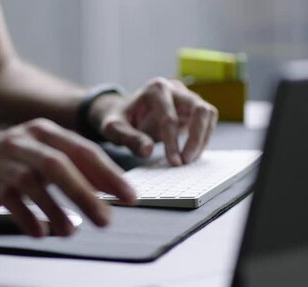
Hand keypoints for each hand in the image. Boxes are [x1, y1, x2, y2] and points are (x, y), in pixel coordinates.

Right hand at [0, 119, 135, 236]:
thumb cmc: (5, 163)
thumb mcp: (39, 157)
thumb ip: (70, 170)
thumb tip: (108, 191)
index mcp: (44, 132)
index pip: (83, 151)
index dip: (109, 175)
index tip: (129, 197)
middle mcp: (24, 141)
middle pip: (60, 165)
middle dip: (86, 194)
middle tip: (106, 219)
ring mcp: (3, 160)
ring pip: (35, 183)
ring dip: (57, 210)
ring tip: (71, 231)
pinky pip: (11, 200)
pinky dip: (28, 218)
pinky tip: (40, 232)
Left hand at [92, 78, 217, 165]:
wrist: (124, 112)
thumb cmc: (119, 119)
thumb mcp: (114, 129)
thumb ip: (129, 138)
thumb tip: (147, 151)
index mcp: (155, 89)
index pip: (170, 117)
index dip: (173, 142)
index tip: (174, 162)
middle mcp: (174, 88)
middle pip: (199, 109)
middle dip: (196, 138)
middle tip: (186, 162)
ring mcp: (186, 96)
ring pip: (208, 114)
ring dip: (202, 138)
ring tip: (188, 160)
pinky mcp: (193, 107)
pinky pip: (207, 121)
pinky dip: (203, 138)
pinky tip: (190, 153)